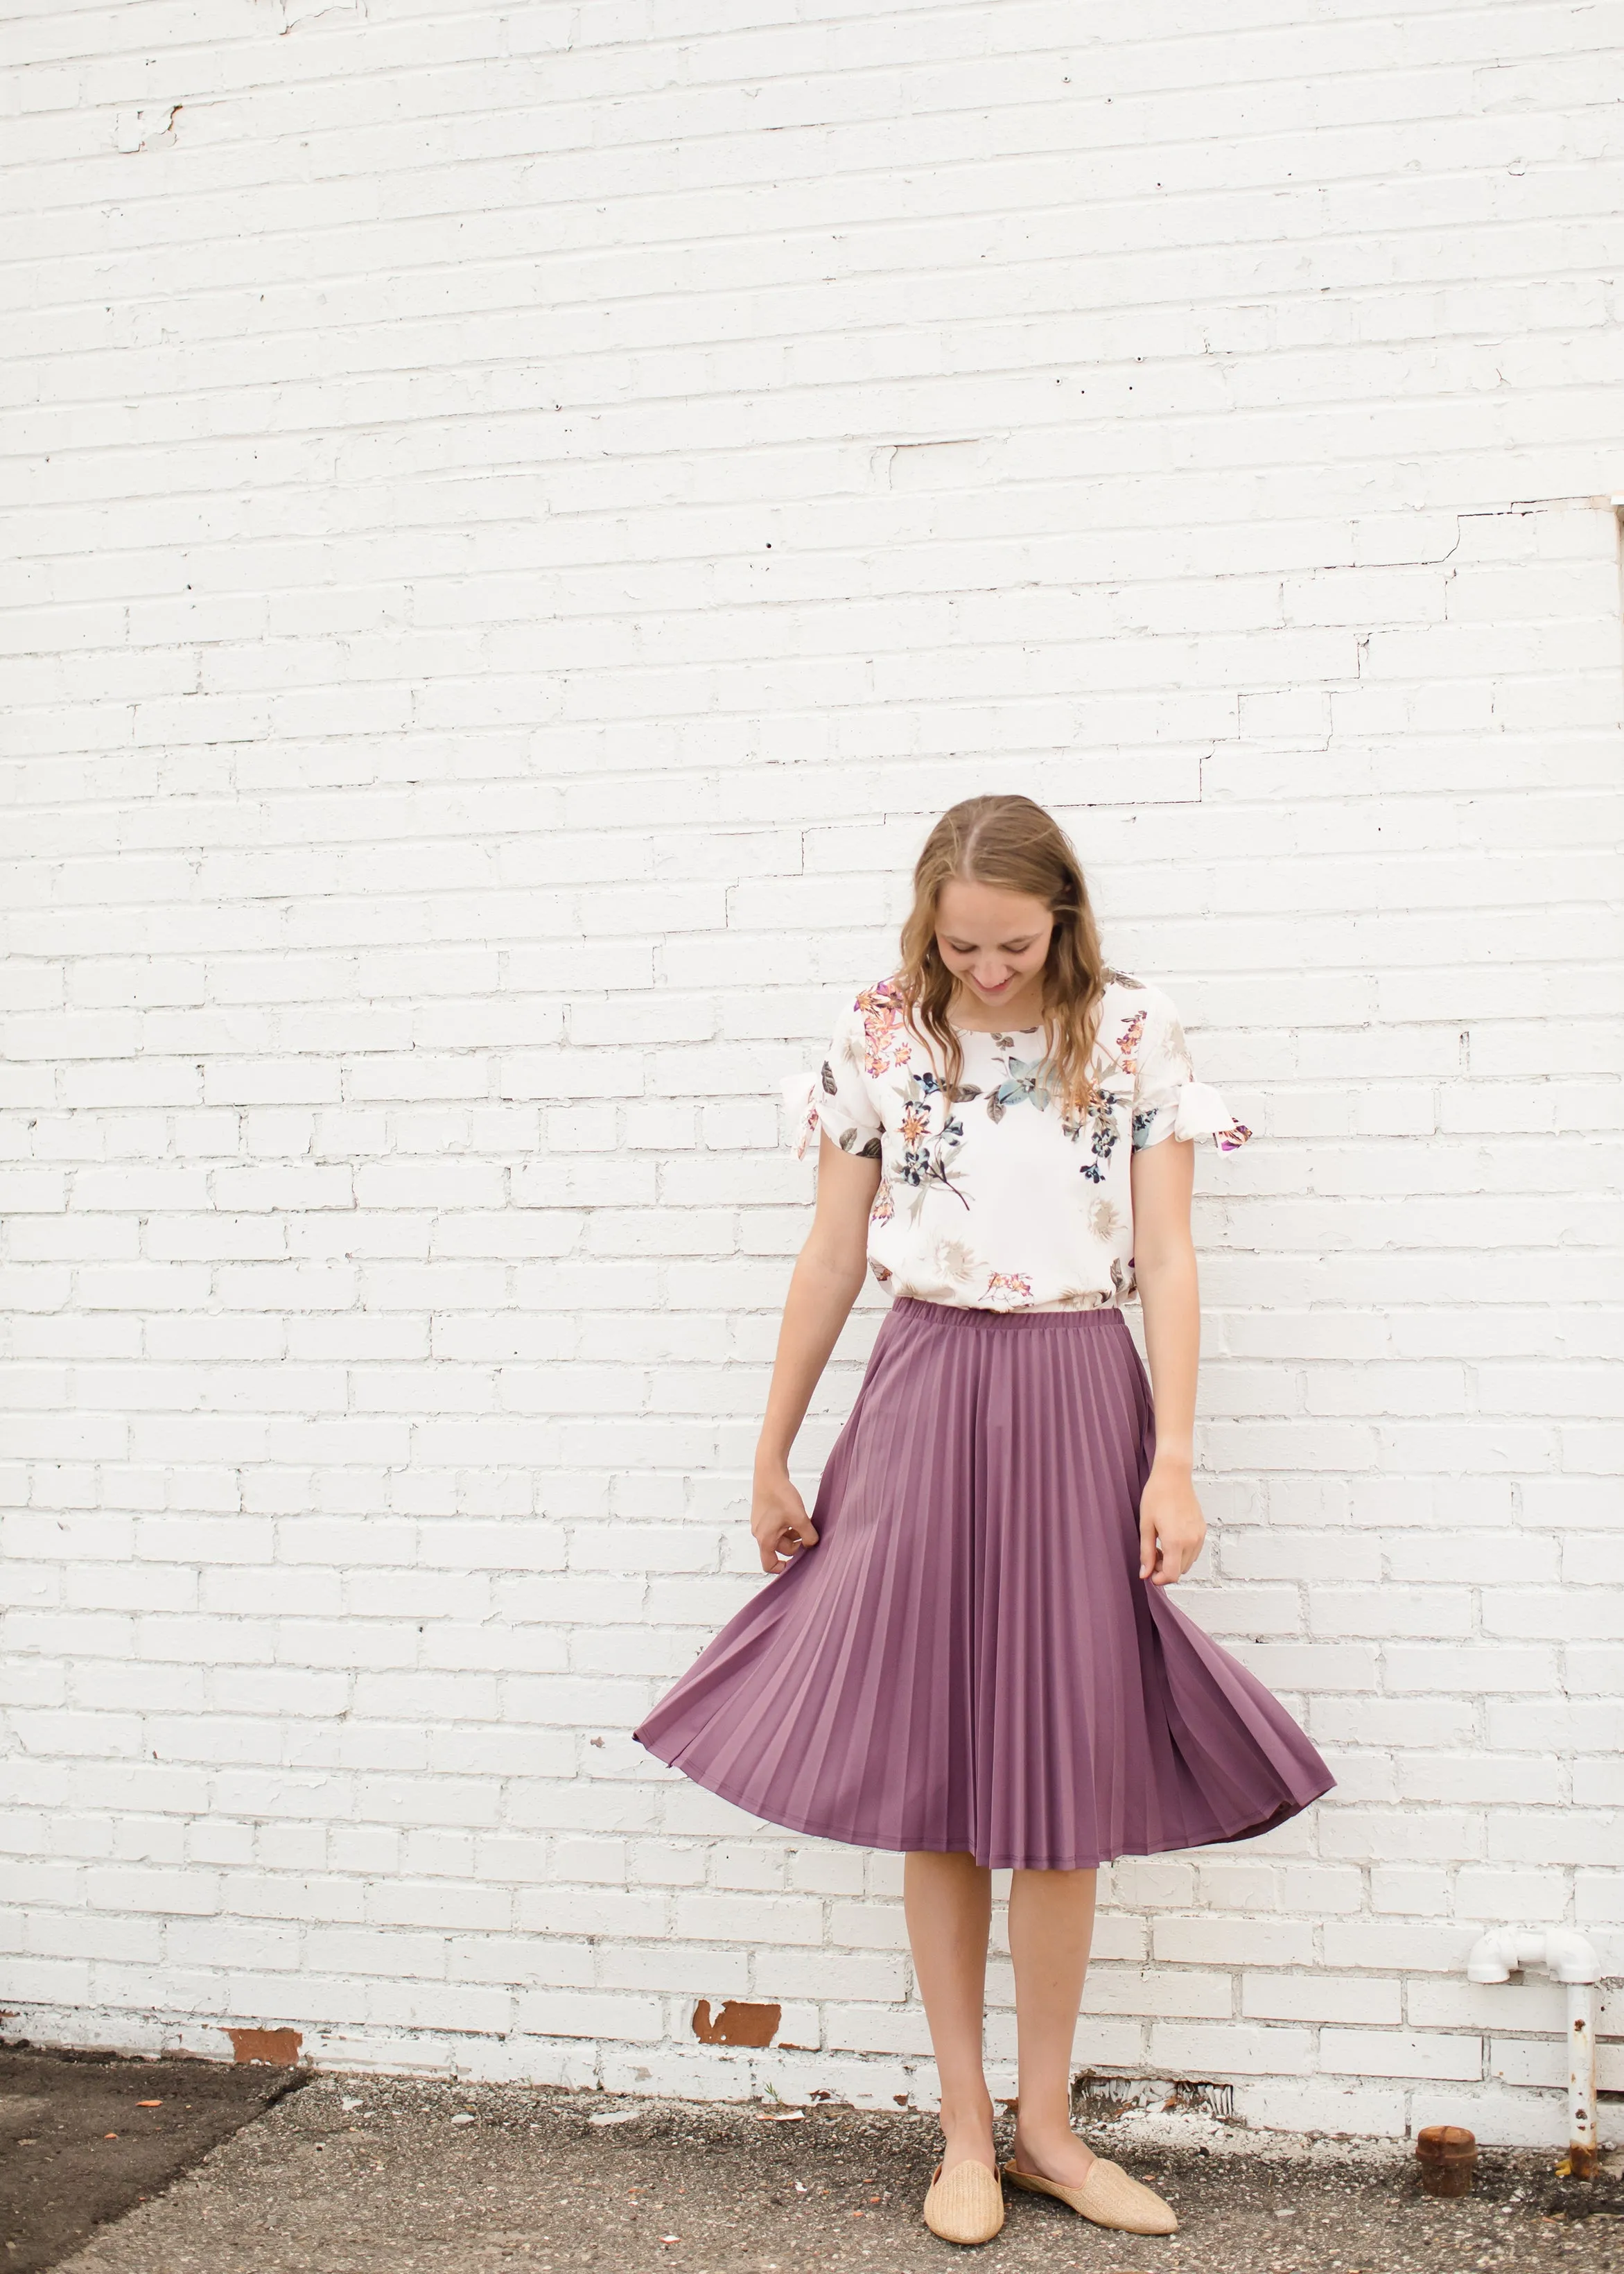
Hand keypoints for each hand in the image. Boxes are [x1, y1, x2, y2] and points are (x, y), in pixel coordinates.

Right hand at [752, 1460, 818, 1573]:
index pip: (769, 1565)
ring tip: (804, 1522)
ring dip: (793, 1533)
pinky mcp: (764, 1514)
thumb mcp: (799, 1518)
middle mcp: (759, 1533)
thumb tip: (812, 1544)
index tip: (796, 1563)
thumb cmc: (780, 1495)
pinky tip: (797, 1514)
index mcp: (765, 1539)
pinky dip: (788, 1524)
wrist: (769, 1472)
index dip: (782, 1568)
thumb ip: (808, 1536)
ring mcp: (760, 1523)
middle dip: (795, 1544)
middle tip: (808, 1534)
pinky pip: (777, 1526)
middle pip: (779, 1549)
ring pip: (780, 1536)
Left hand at [1139, 1460, 1205, 1586]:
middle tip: (1152, 1554)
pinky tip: (1171, 1539)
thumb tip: (1145, 1574)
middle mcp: (1191, 1541)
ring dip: (1174, 1562)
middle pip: (1180, 1571)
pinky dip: (1183, 1553)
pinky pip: (1194, 1552)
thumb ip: (1146, 1552)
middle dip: (1165, 1570)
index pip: (1172, 1575)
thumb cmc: (1156, 1496)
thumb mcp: (1145, 1525)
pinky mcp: (1202, 1530)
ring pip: (1188, 1563)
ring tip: (1161, 1545)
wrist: (1173, 1475)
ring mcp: (1199, 1536)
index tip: (1149, 1572)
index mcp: (1175, 1541)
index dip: (1160, 1579)